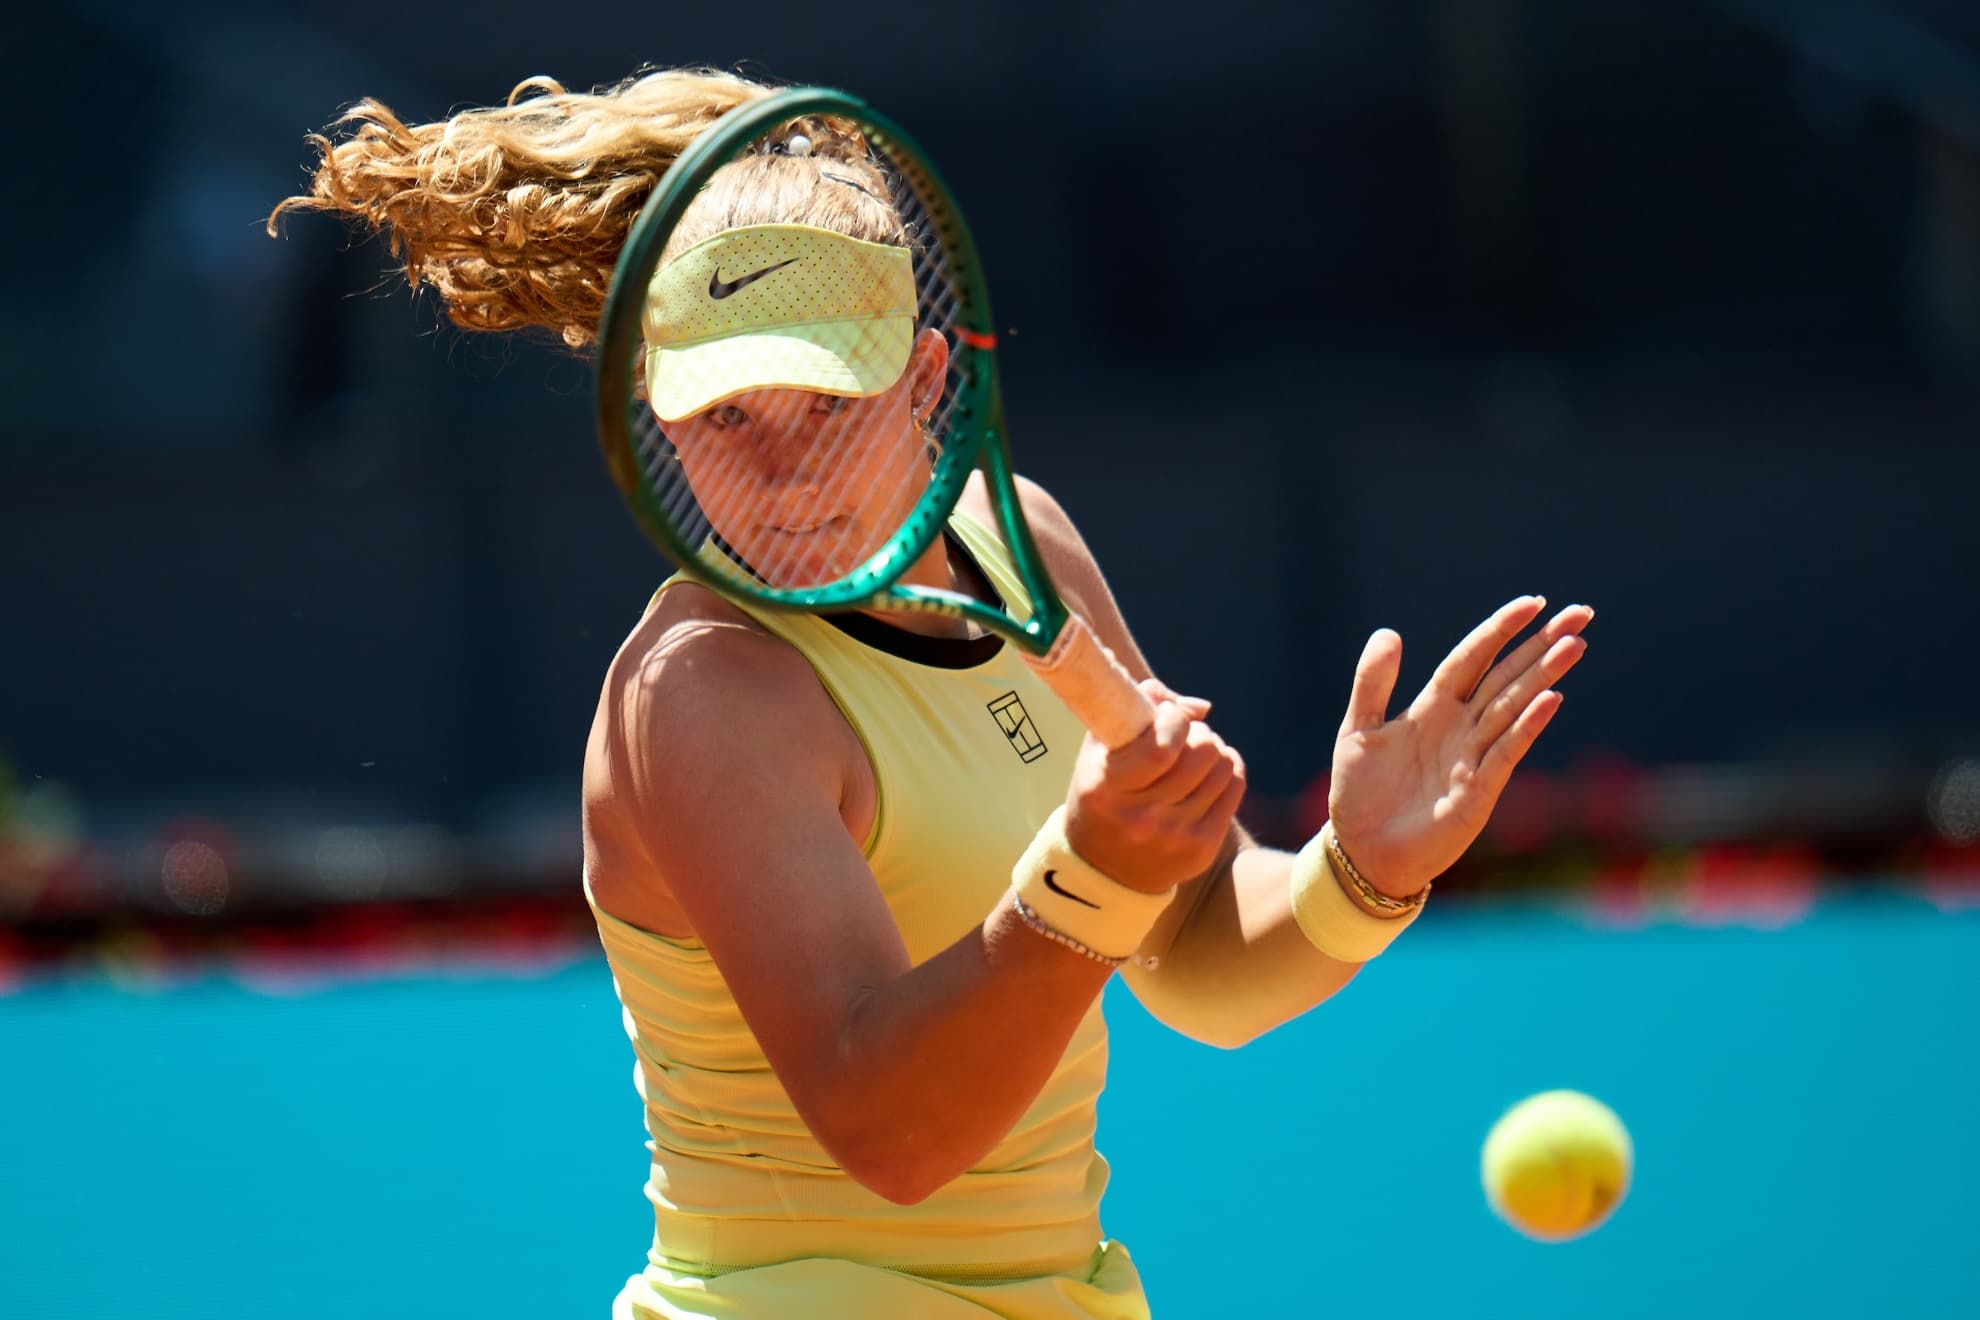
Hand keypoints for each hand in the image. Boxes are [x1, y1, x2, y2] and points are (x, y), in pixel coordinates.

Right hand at [1063, 679, 1246, 893]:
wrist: (1104, 869)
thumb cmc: (1102, 794)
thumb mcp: (1099, 750)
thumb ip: (1138, 710)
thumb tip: (1201, 708)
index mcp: (1108, 790)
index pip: (1162, 747)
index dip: (1174, 719)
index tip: (1166, 716)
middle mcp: (1142, 818)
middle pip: (1202, 753)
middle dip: (1198, 732)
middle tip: (1184, 735)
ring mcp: (1175, 837)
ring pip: (1223, 767)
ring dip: (1214, 748)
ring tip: (1196, 752)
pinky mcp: (1202, 848)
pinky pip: (1235, 787)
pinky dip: (1228, 768)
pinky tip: (1210, 769)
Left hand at [1327, 597, 1592, 896]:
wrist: (1362, 852)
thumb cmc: (1360, 793)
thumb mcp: (1357, 730)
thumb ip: (1372, 683)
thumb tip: (1389, 632)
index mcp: (1432, 708)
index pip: (1473, 658)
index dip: (1500, 630)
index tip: (1533, 603)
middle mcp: (1460, 727)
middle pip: (1506, 675)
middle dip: (1541, 644)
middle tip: (1581, 612)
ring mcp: (1474, 756)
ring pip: (1514, 706)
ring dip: (1542, 675)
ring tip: (1573, 644)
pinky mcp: (1479, 791)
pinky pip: (1506, 750)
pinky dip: (1527, 725)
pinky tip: (1550, 698)